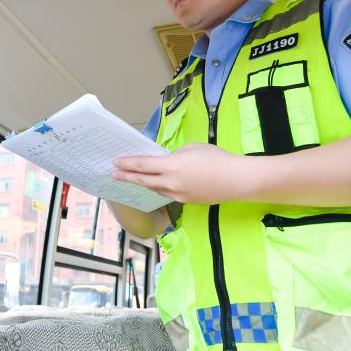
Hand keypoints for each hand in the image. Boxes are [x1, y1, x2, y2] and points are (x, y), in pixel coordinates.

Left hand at [111, 143, 249, 204]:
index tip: (115, 163)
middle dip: (127, 177)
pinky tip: (159, 185)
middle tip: (114, 175)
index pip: (143, 165)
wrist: (236, 180)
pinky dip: (161, 188)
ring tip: (134, 180)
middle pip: (143, 180)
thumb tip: (169, 161)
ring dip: (144, 184)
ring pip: (155, 189)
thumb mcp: (193, 148)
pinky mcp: (187, 202)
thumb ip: (176, 155)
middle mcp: (171, 183)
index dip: (127, 164)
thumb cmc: (216, 158)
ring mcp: (178, 195)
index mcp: (171, 166)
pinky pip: (169, 194)